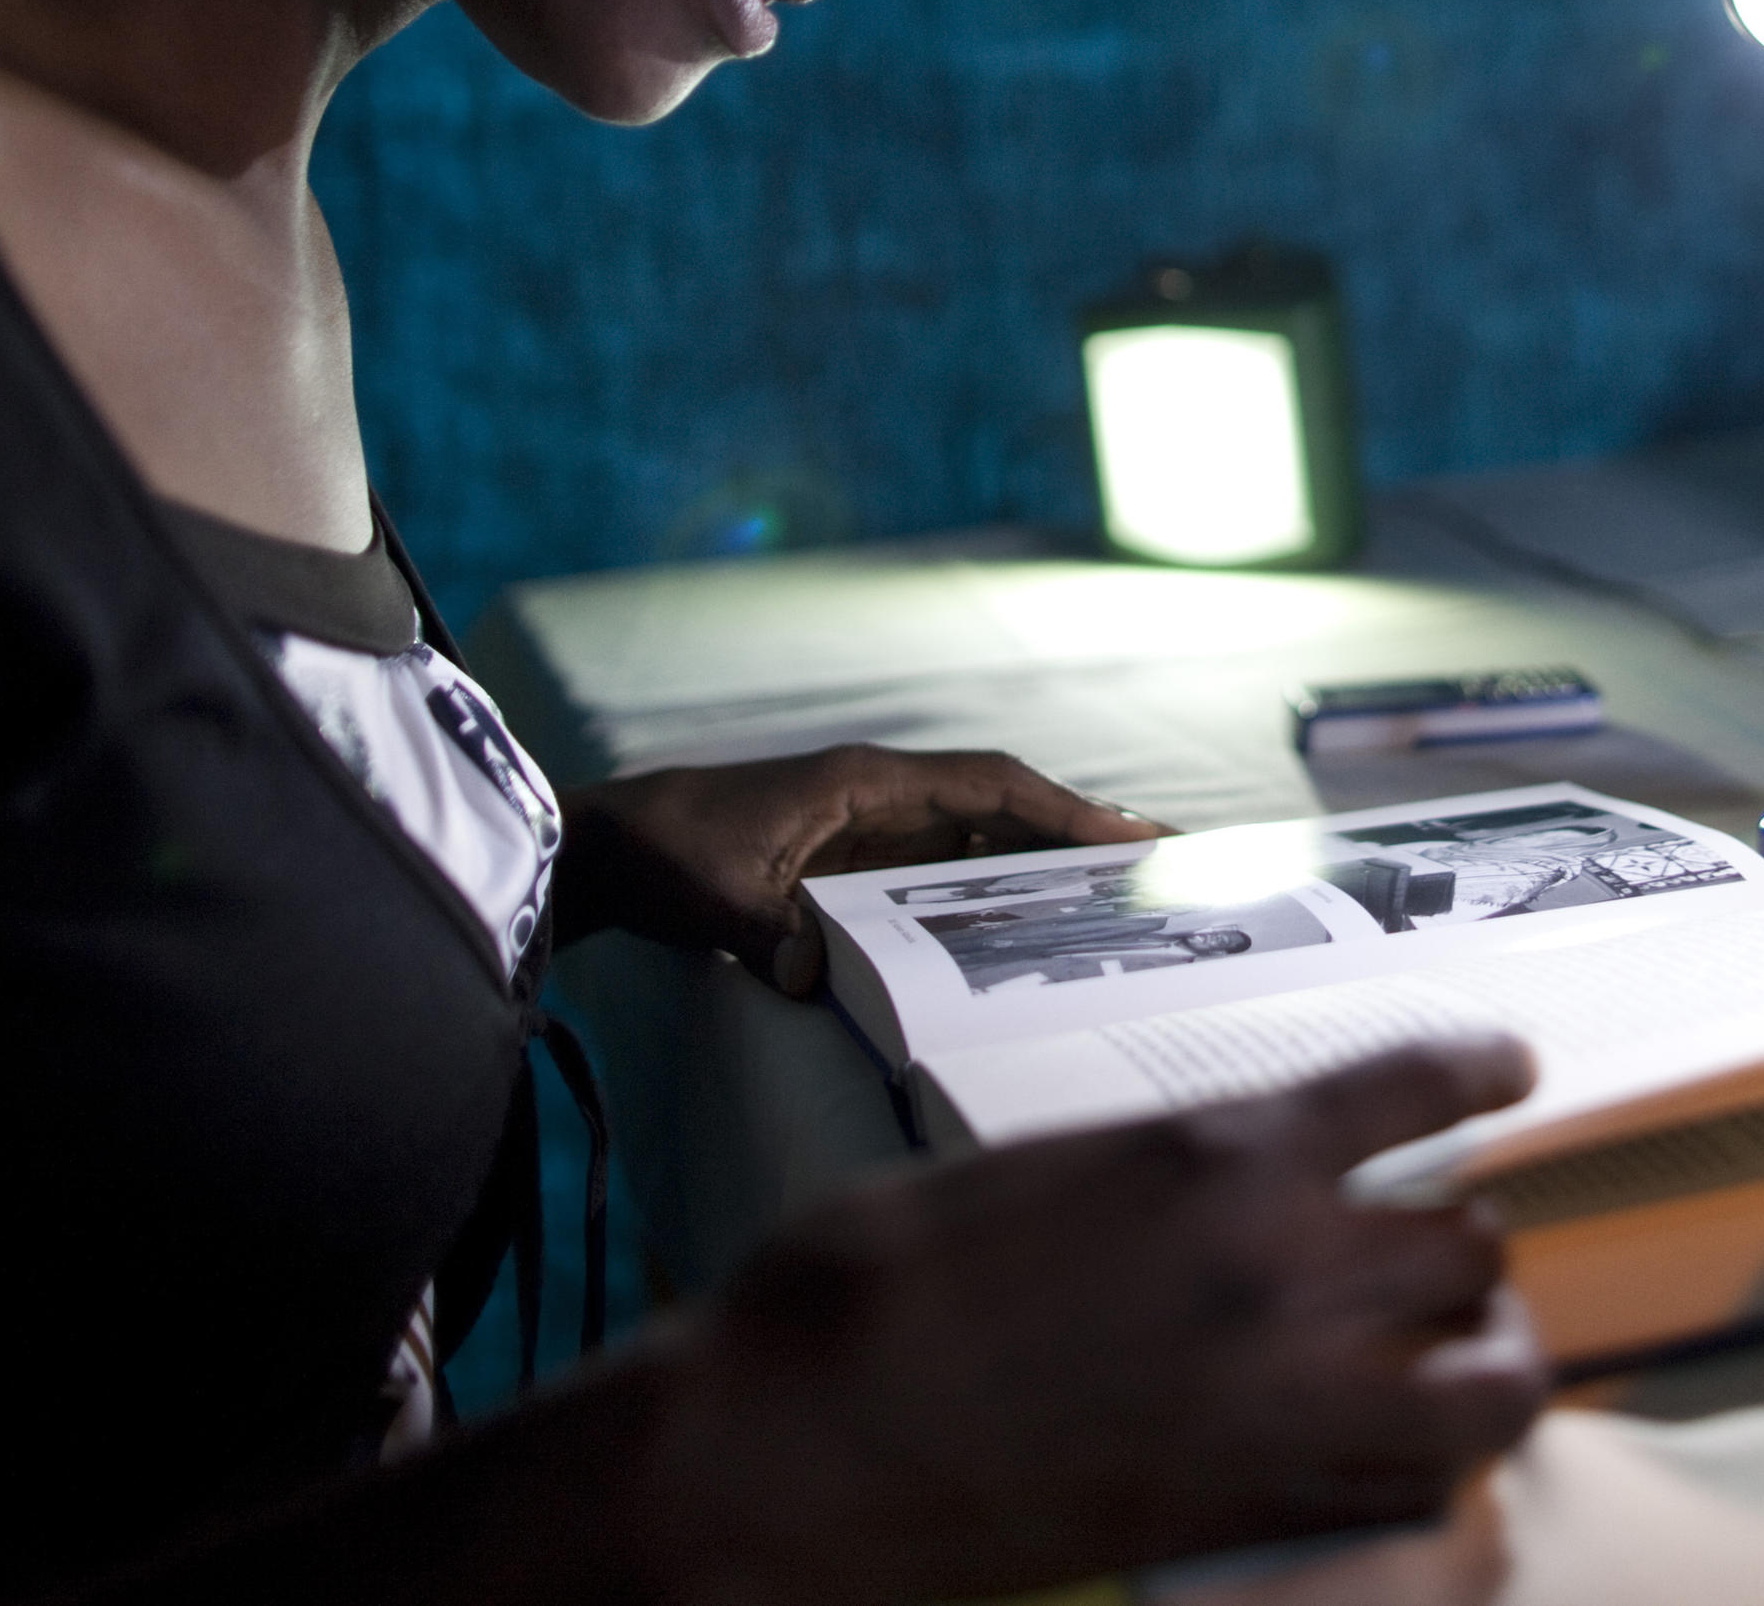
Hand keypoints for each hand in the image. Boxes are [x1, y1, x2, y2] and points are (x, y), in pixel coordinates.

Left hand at [559, 746, 1161, 990]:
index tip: (1133, 835)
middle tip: (1163, 864)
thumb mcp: (715, 897)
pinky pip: (938, 876)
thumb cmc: (662, 853)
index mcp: (865, 781)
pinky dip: (987, 895)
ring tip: (1118, 900)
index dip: (1065, 810)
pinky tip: (1024, 930)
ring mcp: (866, 829)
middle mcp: (880, 797)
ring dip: (1042, 867)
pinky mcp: (848, 863)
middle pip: (1002, 809)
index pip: (990, 787)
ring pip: (977, 844)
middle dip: (1080, 835)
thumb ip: (772, 935)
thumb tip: (822, 980)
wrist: (600, 846)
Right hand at [636, 1039, 1547, 1603]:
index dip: (1482, 1070)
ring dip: (1483, 1358)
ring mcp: (1281, 1406)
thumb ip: (1169, 1170)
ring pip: (1493, 1383)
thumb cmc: (876, 1280)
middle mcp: (1281, 1274)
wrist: (799, 1441)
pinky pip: (1416, 1492)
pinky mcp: (1256, 1515)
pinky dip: (1424, 1465)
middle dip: (1458, 1242)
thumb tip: (1231, 1180)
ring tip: (1450, 1357)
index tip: (1511, 1070)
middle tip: (1426, 1248)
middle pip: (1473, 1244)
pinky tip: (1389, 1450)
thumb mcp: (1039, 1165)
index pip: (1419, 1088)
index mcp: (1220, 1155)